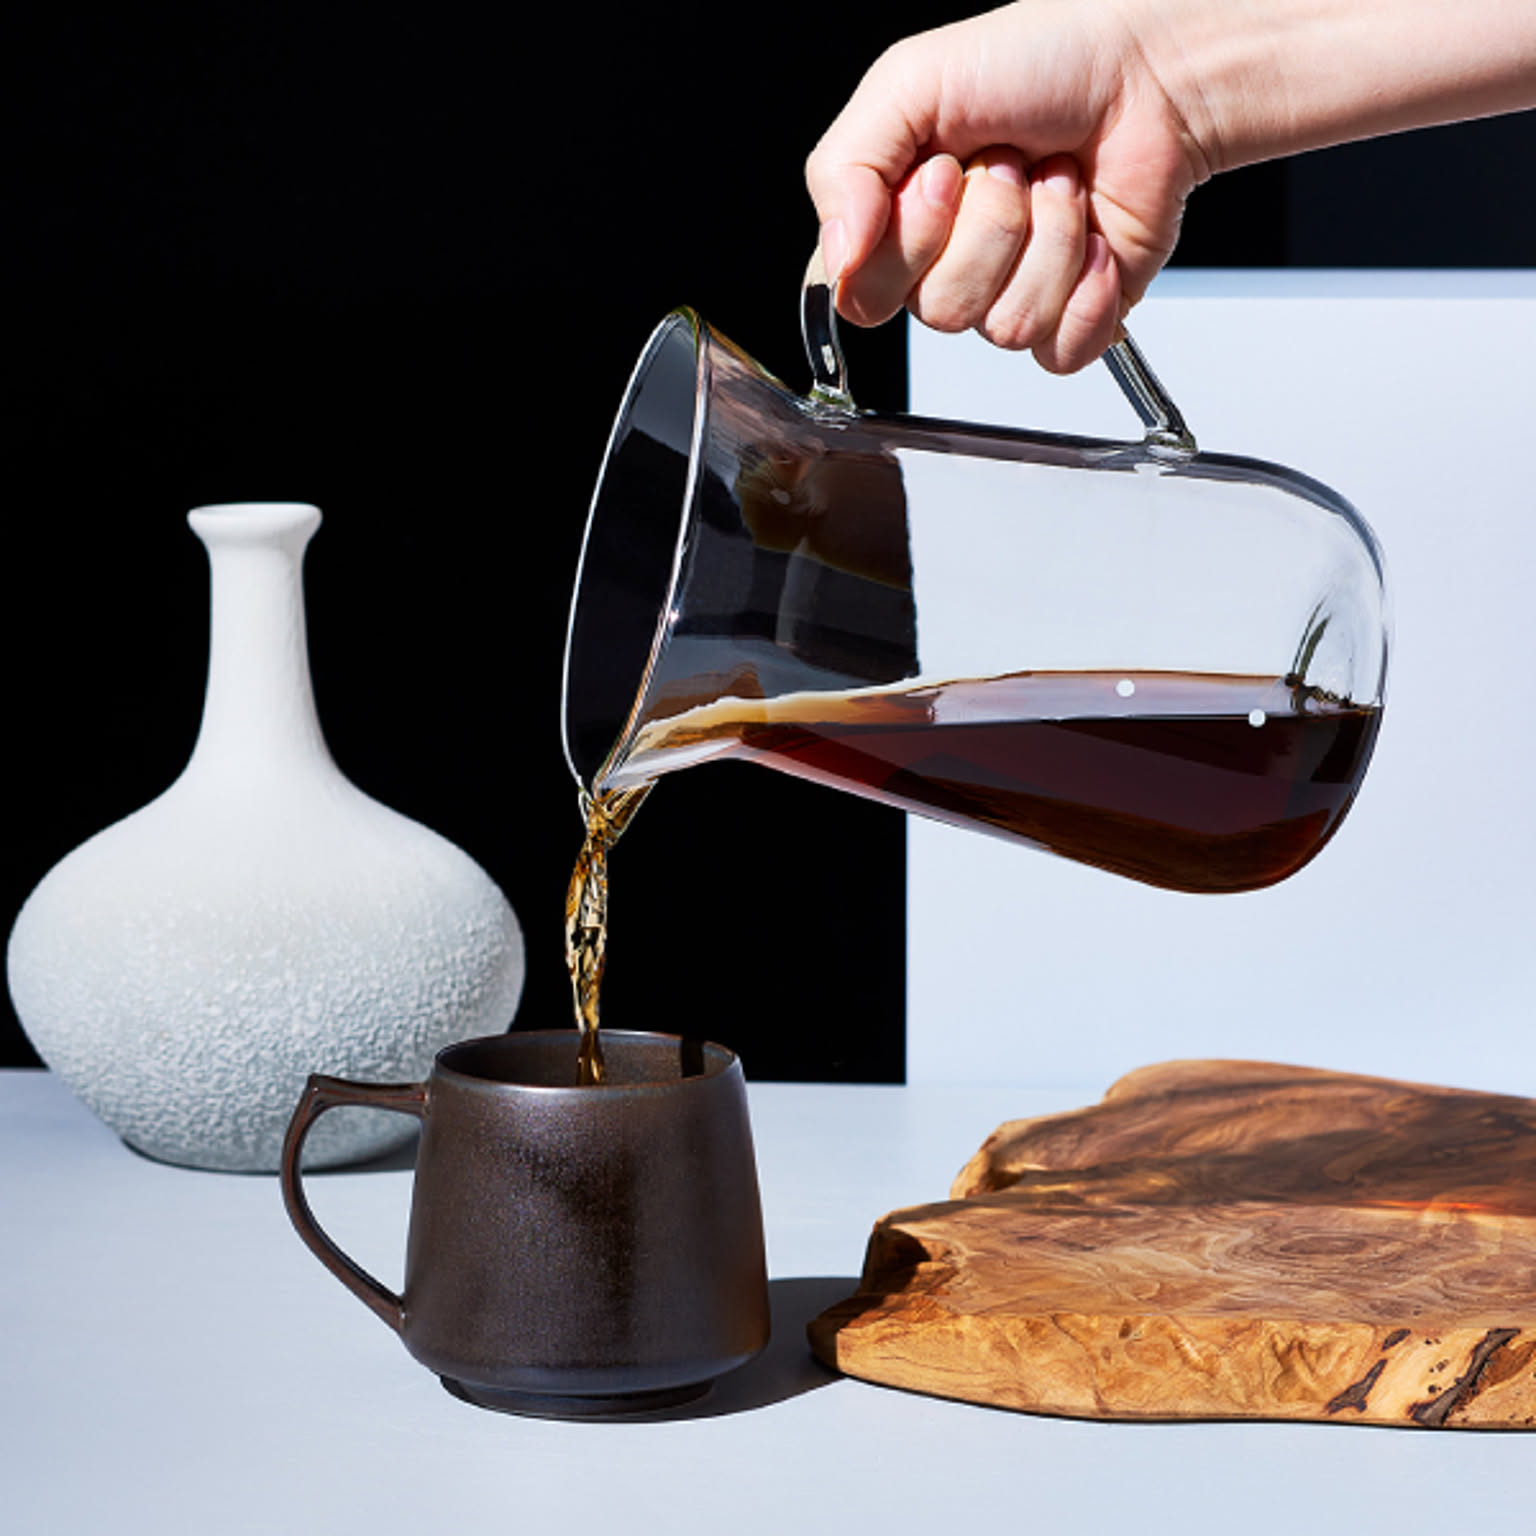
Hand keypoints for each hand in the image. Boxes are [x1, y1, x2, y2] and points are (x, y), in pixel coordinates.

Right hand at [804, 1, 1207, 372]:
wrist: (1149, 68)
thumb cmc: (1039, 59)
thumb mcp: (909, 83)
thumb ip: (843, 170)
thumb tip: (836, 260)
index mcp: (894, 222)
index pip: (863, 294)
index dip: (909, 241)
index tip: (944, 171)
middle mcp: (946, 269)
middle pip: (939, 313)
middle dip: (991, 225)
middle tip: (1013, 165)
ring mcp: (1009, 298)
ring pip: (1004, 327)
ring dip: (1047, 239)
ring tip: (1060, 180)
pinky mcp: (1073, 319)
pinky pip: (1059, 350)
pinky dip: (1089, 291)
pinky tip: (1096, 237)